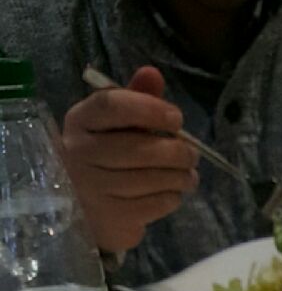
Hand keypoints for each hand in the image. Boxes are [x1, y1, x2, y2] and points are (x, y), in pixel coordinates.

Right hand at [62, 67, 197, 252]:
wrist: (87, 208)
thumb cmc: (106, 157)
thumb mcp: (116, 124)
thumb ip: (136, 98)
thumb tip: (153, 73)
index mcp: (80, 121)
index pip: (112, 106)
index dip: (150, 109)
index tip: (177, 119)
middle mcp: (80, 153)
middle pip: (137, 148)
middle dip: (175, 151)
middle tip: (193, 155)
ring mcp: (93, 189)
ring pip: (149, 179)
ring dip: (179, 177)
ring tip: (189, 175)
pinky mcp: (110, 217)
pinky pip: (152, 204)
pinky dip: (171, 197)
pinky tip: (175, 192)